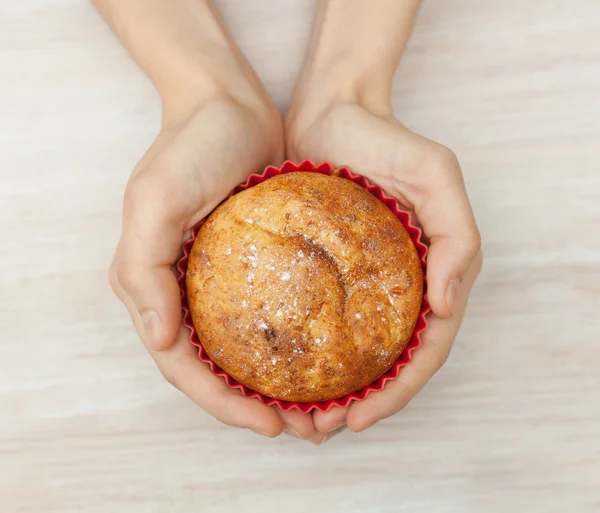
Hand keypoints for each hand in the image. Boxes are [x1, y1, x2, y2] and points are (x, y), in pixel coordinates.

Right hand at [97, 0, 321, 438]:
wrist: (228, 104)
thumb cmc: (190, 146)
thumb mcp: (156, 198)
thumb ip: (143, 270)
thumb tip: (160, 340)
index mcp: (155, 288)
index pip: (185, 367)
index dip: (223, 404)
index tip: (271, 423)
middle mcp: (185, 293)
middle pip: (217, 370)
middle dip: (254, 406)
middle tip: (306, 426)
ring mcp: (220, 281)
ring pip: (247, 352)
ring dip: (278, 385)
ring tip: (321, 406)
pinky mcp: (256, 265)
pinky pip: (272, 316)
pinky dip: (294, 344)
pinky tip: (326, 357)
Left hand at [286, 101, 481, 433]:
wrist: (332, 111)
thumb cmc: (385, 140)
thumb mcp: (436, 175)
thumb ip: (458, 237)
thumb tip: (446, 307)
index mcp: (430, 276)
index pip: (424, 350)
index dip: (399, 391)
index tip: (361, 417)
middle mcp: (397, 287)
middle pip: (387, 364)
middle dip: (362, 404)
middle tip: (322, 427)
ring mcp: (360, 283)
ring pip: (350, 353)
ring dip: (329, 391)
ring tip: (298, 417)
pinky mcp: (323, 273)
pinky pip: (315, 322)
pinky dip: (304, 355)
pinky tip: (276, 372)